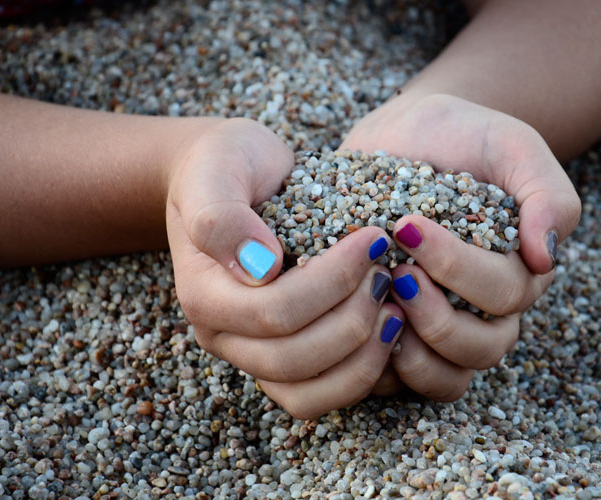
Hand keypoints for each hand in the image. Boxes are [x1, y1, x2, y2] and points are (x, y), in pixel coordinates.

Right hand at [165, 118, 404, 417]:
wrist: (228, 179)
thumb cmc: (227, 166)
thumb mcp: (218, 168)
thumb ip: (221, 214)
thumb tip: (260, 268)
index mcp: (204, 295)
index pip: (274, 311)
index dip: (334, 281)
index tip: (373, 238)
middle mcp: (222, 336)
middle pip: (294, 358)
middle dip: (354, 318)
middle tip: (389, 273)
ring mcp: (252, 356)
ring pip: (307, 393)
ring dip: (362, 357)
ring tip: (397, 309)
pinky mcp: (283, 362)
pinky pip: (319, 395)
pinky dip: (360, 375)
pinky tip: (390, 334)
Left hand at [341, 93, 580, 399]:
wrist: (412, 133)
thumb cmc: (466, 137)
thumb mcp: (512, 147)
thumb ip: (546, 195)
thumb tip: (545, 257)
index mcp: (518, 270)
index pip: (504, 294)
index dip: (457, 268)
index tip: (409, 227)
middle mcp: (486, 309)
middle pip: (483, 348)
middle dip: (438, 318)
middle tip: (396, 274)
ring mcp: (445, 325)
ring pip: (450, 377)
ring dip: (415, 356)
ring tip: (380, 309)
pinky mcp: (402, 334)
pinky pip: (403, 381)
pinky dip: (383, 368)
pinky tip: (360, 328)